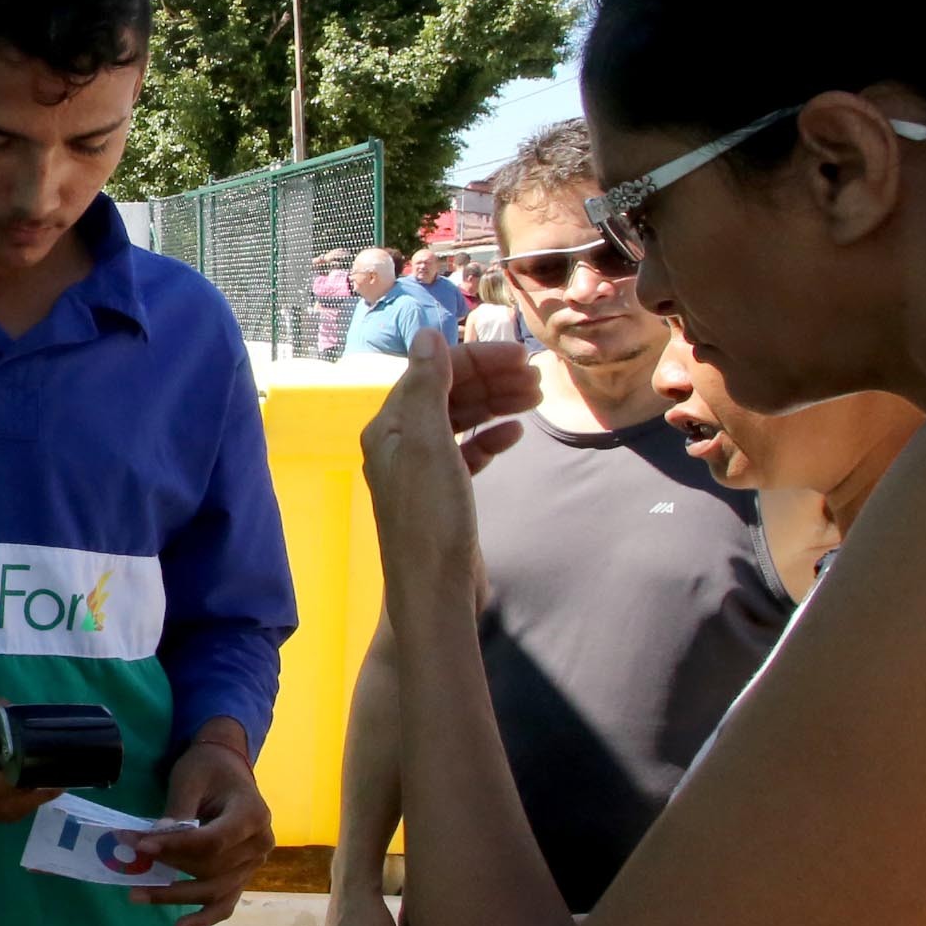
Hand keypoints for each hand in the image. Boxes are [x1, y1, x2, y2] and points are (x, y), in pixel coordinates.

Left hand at [129, 725, 272, 925]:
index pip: (212, 841)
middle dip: (168, 867)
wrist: (227, 768)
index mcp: (252, 814)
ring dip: (175, 895)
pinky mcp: (243, 875)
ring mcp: (254, 863)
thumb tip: (152, 841)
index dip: (176, 847)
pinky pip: (226, 902)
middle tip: (129, 863)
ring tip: (138, 896)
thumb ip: (176, 813)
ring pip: (215, 889)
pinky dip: (204, 917)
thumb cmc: (208, 769)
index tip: (141, 845)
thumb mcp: (189, 780)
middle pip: (211, 868)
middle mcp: (261, 843)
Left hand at [360, 329, 540, 580]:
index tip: (522, 358)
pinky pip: (466, 453)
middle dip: (489, 379)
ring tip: (534, 398)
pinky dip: (489, 438)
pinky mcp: (442, 496)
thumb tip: (428, 334)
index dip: (476, 360)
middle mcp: (399, 445)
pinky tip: (514, 436)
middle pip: (447, 394)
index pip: (432, 373)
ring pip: (459, 421)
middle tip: (536, 377)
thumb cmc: (431, 519)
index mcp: (389, 427)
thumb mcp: (428, 445)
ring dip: (494, 404)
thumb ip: (427, 387)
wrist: (435, 591)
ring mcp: (421, 471)